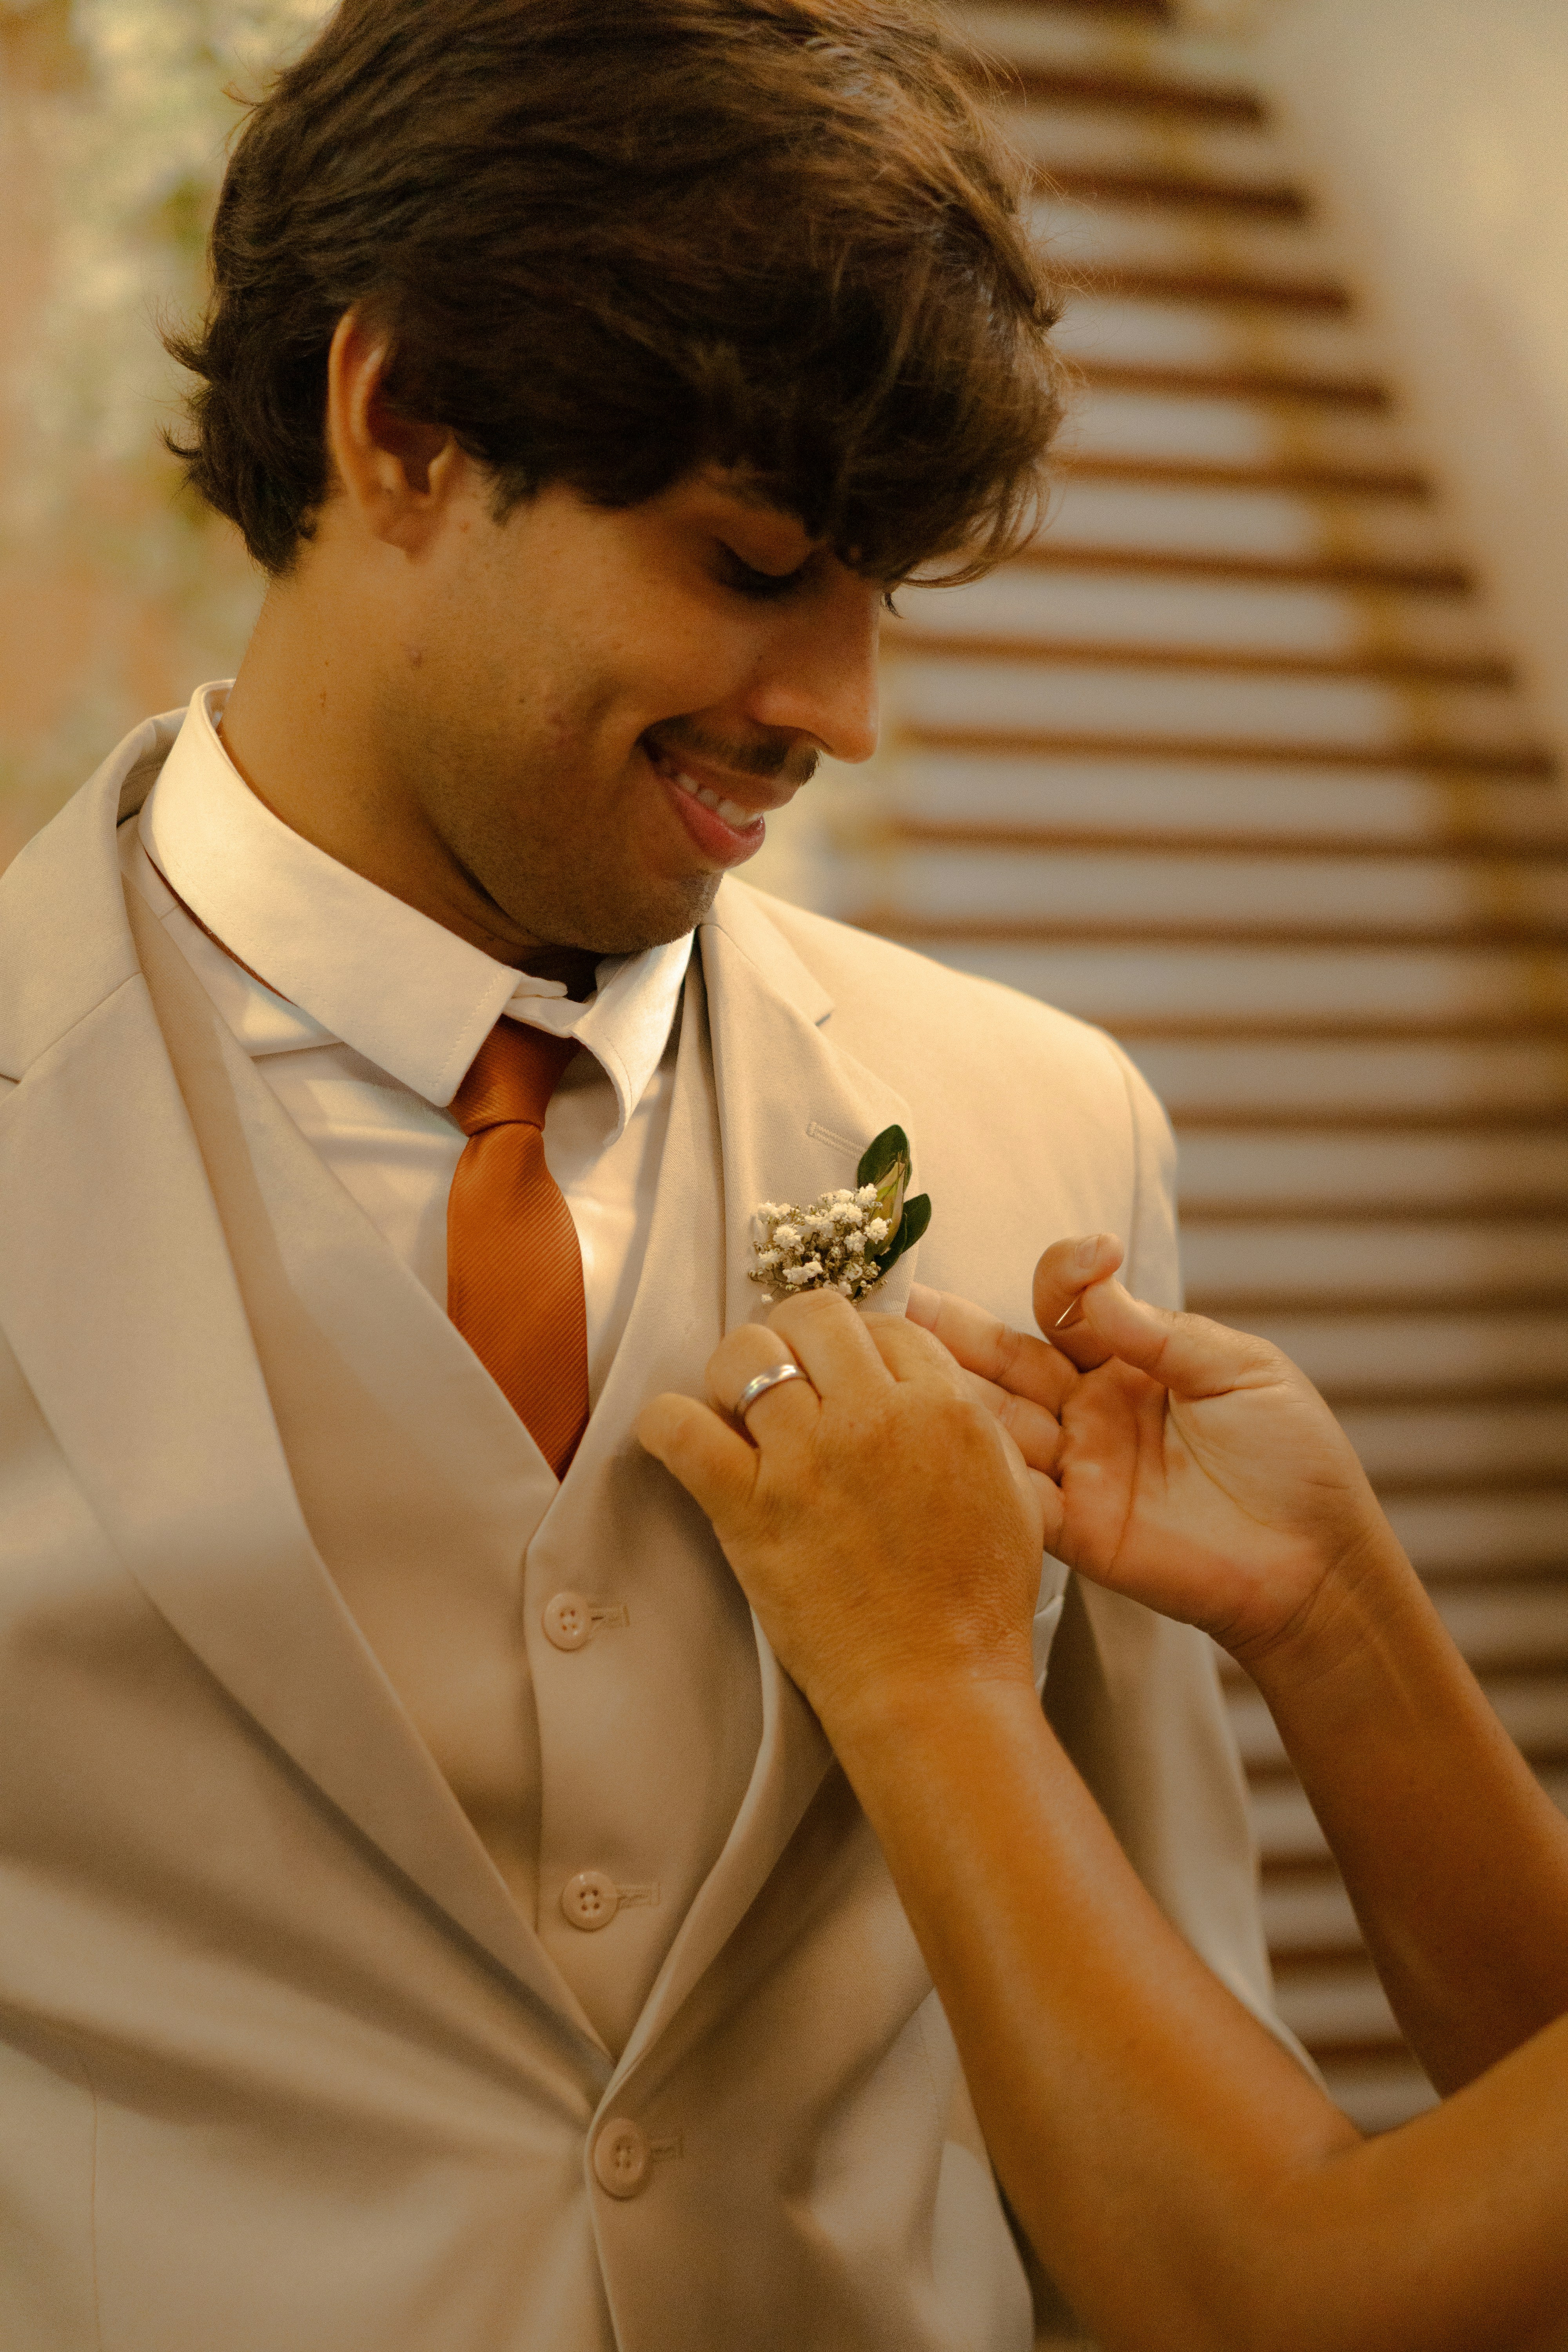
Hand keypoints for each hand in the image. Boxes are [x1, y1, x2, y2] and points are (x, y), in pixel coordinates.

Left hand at [636, 1290, 1044, 1736]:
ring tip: (736, 1407)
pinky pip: (680, 1428)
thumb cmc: (977, 1602)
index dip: (857, 1342)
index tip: (842, 1370)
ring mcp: (806, 1459)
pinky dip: (666, 1422)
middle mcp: (873, 1417)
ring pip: (744, 1353)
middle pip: (814, 1315)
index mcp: (944, 1407)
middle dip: (794, 1334)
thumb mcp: (1011, 1491)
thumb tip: (925, 1385)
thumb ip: (969, 1423)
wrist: (936, 1685)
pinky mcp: (747, 1507)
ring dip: (732, 1371)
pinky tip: (677, 1435)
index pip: (885, 1324)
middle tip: (786, 1372)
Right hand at [909, 1237, 1397, 1667]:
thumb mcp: (1239, 1372)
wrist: (1317, 1563)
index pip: (1064, 1307)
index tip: (1089, 1262)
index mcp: (1127, 1361)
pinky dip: (968, 1471)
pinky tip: (925, 1443)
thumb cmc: (1294, 1459)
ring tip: (881, 1360)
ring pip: (991, 1422)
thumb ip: (1160, 1330)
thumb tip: (1096, 1277)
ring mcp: (1073, 1468)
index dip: (1062, 1279)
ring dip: (938, 1394)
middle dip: (946, 1330)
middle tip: (887, 1300)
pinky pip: (1007, 1494)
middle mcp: (1086, 1409)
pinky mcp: (1071, 1529)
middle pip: (1002, 1361)